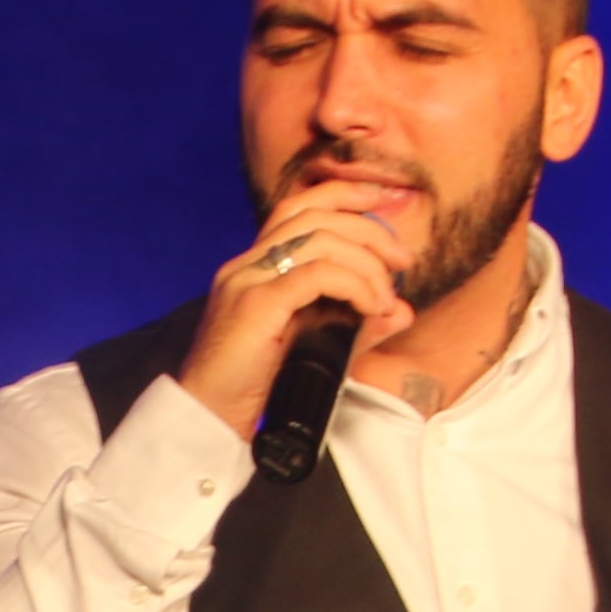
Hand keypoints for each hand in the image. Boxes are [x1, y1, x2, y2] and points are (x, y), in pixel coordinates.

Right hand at [174, 185, 420, 436]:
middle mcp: (246, 265)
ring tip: (386, 296)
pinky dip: (355, 285)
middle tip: (402, 259)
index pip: (297, 207)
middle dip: (369, 229)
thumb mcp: (314, 344)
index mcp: (253, 267)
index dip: (342, 194)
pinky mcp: (256, 304)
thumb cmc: (253, 386)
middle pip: (315, 214)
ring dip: (367, 263)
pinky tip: (370, 307)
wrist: (208, 417)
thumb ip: (356, 325)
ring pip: (321, 240)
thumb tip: (401, 311)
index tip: (382, 202)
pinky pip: (317, 275)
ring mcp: (247, 281)